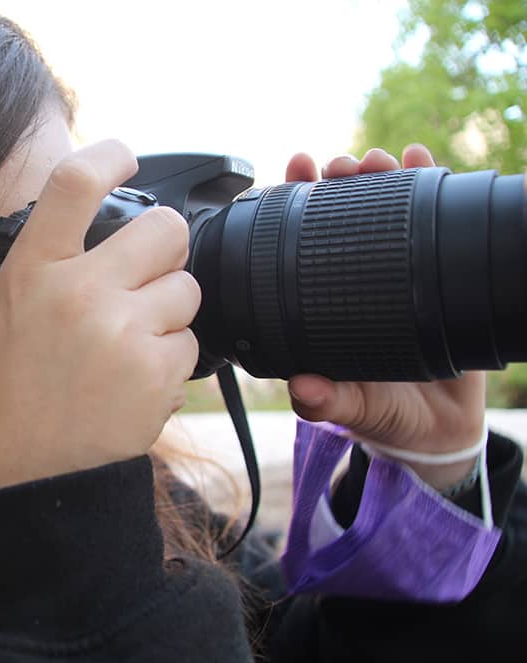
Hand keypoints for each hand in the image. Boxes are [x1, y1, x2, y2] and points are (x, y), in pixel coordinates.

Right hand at [0, 140, 200, 491]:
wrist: (38, 475)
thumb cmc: (10, 398)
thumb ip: (26, 272)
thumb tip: (58, 229)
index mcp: (33, 272)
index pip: (74, 182)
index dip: (108, 153)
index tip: (125, 155)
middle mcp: (80, 290)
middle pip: (165, 228)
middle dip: (164, 249)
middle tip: (146, 275)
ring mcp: (124, 329)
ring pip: (187, 288)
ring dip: (169, 311)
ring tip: (132, 343)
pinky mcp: (159, 368)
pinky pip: (191, 340)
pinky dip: (171, 357)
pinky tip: (137, 379)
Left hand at [284, 146, 485, 489]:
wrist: (441, 431)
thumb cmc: (385, 416)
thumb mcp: (353, 410)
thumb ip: (328, 404)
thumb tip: (304, 390)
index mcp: (323, 303)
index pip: (303, 242)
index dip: (296, 204)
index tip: (294, 173)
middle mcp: (356, 280)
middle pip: (344, 213)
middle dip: (340, 180)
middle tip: (341, 166)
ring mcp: (398, 273)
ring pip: (388, 209)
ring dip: (382, 175)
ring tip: (380, 161)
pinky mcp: (438, 275)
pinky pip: (434, 223)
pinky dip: (429, 186)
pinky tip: (425, 160)